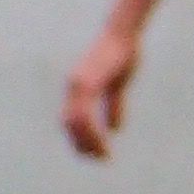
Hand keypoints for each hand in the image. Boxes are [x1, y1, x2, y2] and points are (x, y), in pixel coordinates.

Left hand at [62, 23, 138, 160]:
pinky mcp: (87, 84)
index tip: (96, 153)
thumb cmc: (122, 54)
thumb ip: (114, 106)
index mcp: (79, 88)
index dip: (81, 138)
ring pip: (75, 122)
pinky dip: (92, 131)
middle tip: (99, 158)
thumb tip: (115, 129)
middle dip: (82, 144)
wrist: (123, 34)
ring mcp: (78, 85)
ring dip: (87, 141)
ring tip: (103, 155)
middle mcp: (74, 87)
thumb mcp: (119, 85)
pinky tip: (104, 141)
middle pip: (70, 124)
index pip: (72, 119)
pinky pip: (84, 114)